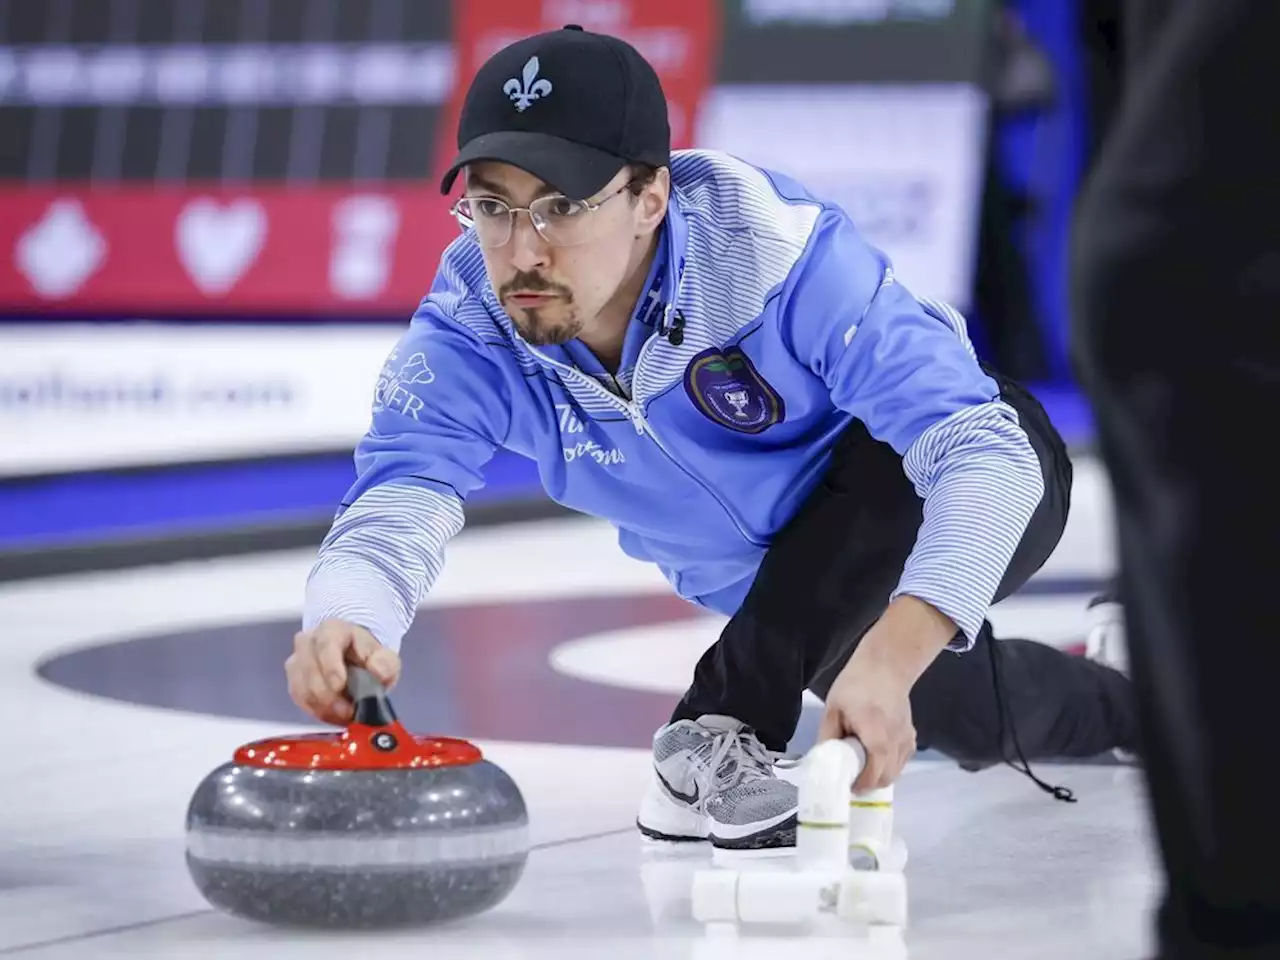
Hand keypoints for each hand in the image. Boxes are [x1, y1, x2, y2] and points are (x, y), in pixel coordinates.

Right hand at [285, 619, 400, 724]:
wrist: (355, 659)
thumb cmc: (368, 656)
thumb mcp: (385, 657)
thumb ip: (386, 662)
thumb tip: (378, 671)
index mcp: (332, 630)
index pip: (325, 644)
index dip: (330, 666)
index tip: (339, 685)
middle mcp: (308, 642)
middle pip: (309, 668)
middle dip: (328, 695)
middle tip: (348, 710)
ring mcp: (297, 661)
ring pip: (301, 687)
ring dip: (323, 706)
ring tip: (345, 714)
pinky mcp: (294, 681)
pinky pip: (300, 700)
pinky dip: (318, 711)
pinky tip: (335, 715)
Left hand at [817, 652, 916, 792]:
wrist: (886, 666)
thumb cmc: (856, 685)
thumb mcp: (833, 709)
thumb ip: (828, 737)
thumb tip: (822, 760)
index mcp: (875, 735)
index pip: (874, 773)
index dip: (860, 785)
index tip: (846, 786)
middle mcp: (896, 741)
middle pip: (886, 778)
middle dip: (869, 784)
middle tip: (851, 779)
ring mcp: (907, 739)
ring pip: (896, 772)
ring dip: (879, 776)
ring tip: (862, 768)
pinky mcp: (912, 736)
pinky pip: (902, 761)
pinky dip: (890, 765)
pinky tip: (876, 757)